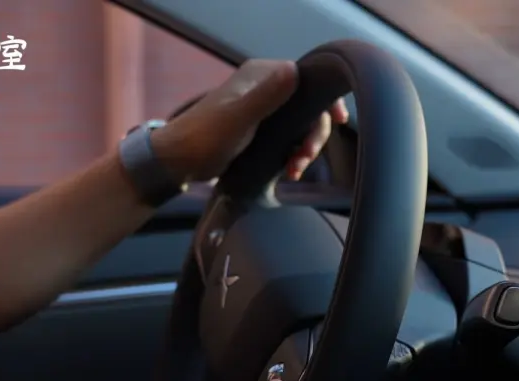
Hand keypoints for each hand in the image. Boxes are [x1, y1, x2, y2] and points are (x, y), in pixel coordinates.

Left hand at [150, 59, 349, 181]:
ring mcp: (263, 110)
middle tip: (304, 157)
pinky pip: (289, 138)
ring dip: (304, 148)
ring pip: (301, 125)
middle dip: (313, 134)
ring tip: (295, 169)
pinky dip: (293, 154)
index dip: (326, 99)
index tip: (339, 121)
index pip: (307, 77)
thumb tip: (295, 71)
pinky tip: (289, 170)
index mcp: (261, 75)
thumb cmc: (205, 138)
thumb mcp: (239, 117)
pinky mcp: (261, 131)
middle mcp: (265, 88)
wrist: (179, 163)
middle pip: (308, 106)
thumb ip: (266, 96)